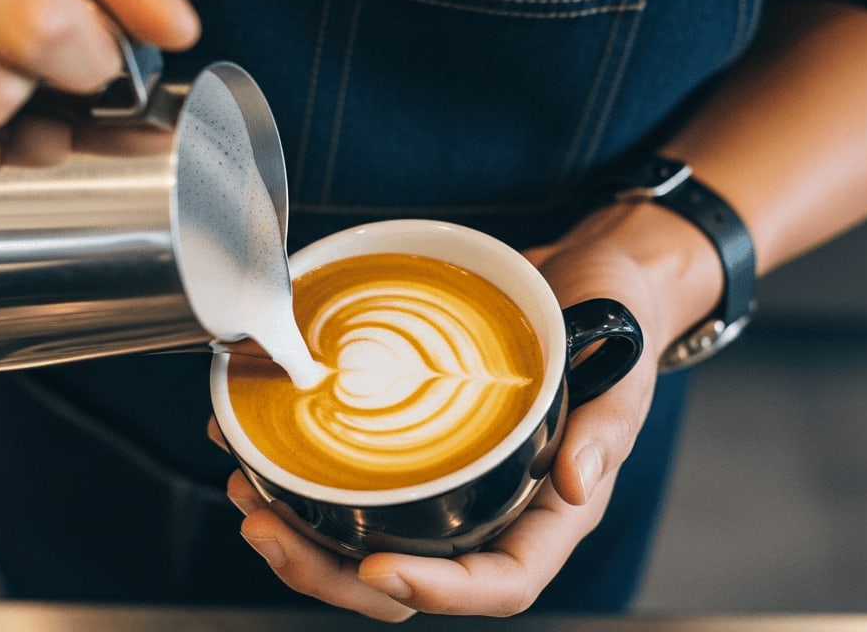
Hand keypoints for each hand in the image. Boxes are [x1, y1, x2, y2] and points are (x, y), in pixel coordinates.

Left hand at [210, 207, 706, 619]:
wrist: (588, 276)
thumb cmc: (615, 327)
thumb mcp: (623, 374)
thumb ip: (606, 432)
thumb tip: (575, 485)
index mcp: (547, 514)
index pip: (498, 583)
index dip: (436, 590)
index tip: (376, 563)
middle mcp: (489, 509)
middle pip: (404, 578)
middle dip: (326, 569)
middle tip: (265, 526)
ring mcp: (444, 480)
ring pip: (361, 535)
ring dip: (296, 529)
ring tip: (243, 487)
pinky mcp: (407, 441)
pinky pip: (347, 476)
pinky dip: (292, 468)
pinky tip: (246, 441)